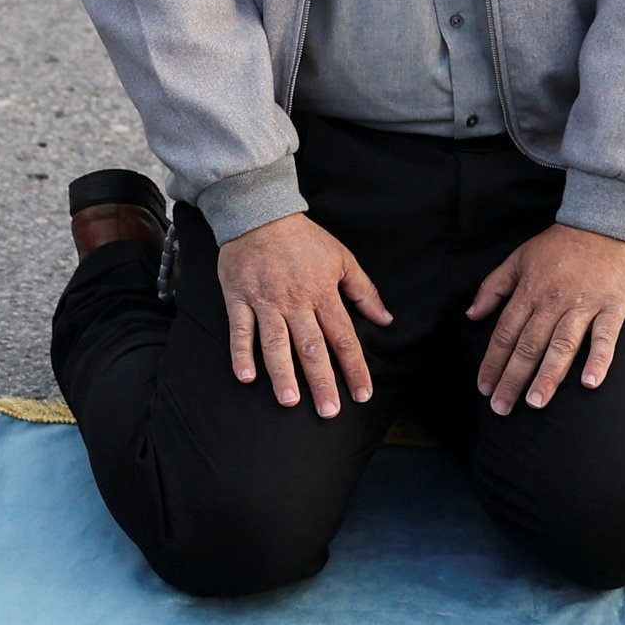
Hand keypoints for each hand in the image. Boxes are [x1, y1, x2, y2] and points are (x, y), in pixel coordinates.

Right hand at [216, 213, 389, 416]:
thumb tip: (385, 319)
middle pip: (312, 347)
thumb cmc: (303, 238)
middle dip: (322, 381)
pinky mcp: (239, 299)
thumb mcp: (342, 258)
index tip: (363, 394)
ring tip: (290, 401)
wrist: (260, 213)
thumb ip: (364, 291)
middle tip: (329, 411)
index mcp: (323, 293)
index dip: (355, 367)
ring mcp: (266, 302)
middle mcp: (296, 302)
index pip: (344, 337)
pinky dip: (241, 353)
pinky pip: (240, 330)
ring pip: (276, 343)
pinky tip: (245, 377)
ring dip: (283, 373)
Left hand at [465, 224, 624, 414]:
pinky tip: (590, 382)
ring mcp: (584, 305)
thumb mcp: (518, 258)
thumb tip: (471, 314)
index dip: (493, 362)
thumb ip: (493, 287)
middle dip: (513, 378)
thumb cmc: (559, 244)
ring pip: (562, 345)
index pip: (505, 333)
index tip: (484, 388)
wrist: (604, 221)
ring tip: (535, 402)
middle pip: (528, 345)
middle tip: (502, 407)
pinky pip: (606, 336)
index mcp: (529, 291)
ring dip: (548, 375)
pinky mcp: (613, 306)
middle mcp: (553, 301)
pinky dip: (599, 359)